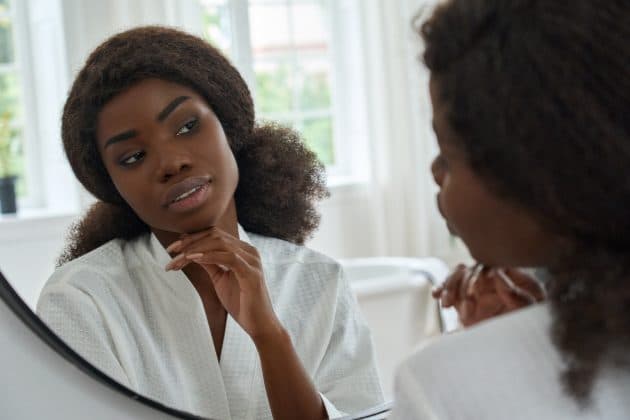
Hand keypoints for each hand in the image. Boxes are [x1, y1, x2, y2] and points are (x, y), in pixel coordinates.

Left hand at [165, 227, 281, 340]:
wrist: (259, 325)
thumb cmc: (241, 303)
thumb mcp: (220, 279)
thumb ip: (210, 263)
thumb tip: (192, 252)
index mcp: (242, 251)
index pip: (215, 234)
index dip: (192, 238)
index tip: (173, 248)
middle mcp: (249, 251)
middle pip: (215, 235)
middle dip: (190, 241)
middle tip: (170, 251)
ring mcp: (251, 261)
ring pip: (219, 243)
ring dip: (195, 249)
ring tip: (177, 259)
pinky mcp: (251, 273)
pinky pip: (229, 257)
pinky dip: (209, 256)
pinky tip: (193, 259)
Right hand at [432, 264, 544, 326]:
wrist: (520, 347)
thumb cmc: (531, 327)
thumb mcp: (529, 312)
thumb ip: (518, 295)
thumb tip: (496, 274)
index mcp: (513, 277)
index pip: (492, 265)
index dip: (481, 275)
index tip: (476, 290)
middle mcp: (493, 279)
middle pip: (472, 269)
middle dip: (463, 285)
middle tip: (464, 305)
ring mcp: (477, 289)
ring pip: (458, 276)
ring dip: (450, 288)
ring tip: (446, 304)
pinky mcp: (464, 300)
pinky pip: (450, 288)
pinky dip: (441, 289)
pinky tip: (436, 296)